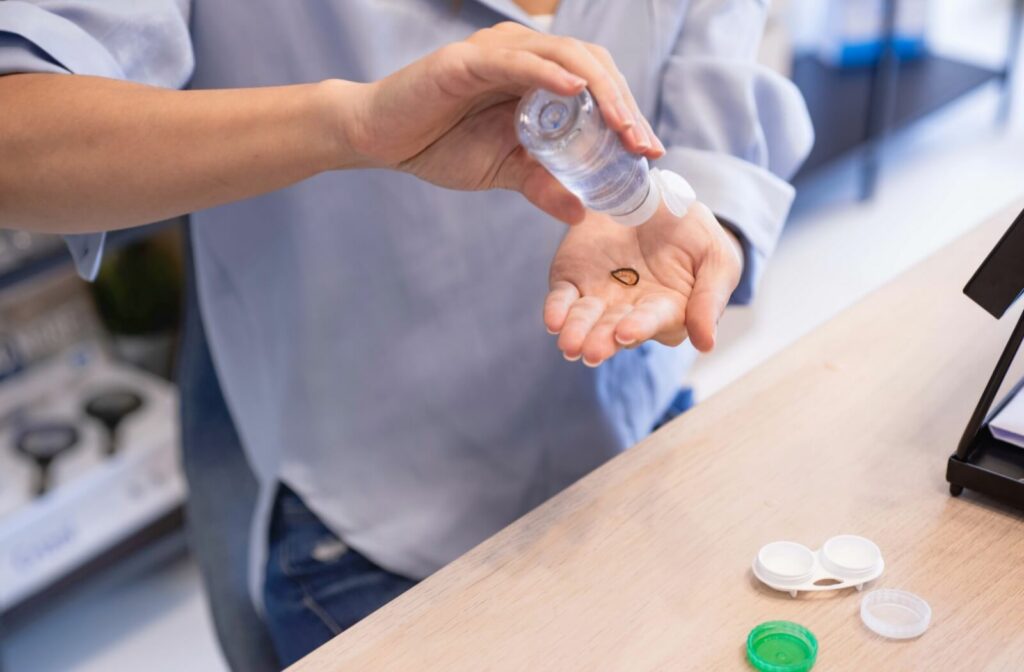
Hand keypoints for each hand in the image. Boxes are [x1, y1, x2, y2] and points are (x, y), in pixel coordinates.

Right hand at [339, 22, 663, 223]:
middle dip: (624, 106)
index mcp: (536, 77)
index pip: (596, 85)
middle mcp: (523, 55)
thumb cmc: (440, 145)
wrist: (380, 138)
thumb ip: (543, 184)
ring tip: (623, 128)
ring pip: (564, 57)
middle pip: (591, 66)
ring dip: (600, 92)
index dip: (628, 113)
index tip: (650, 152)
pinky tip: (573, 91)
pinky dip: (548, 73)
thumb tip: (582, 212)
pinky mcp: (466, 61)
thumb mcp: (504, 170)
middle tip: (645, 146)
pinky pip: (516, 62)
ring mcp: (496, 52)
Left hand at [544, 202, 742, 365]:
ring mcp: (599, 299)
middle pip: (615, 329)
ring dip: (577, 332)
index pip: (654, 321)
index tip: (626, 332)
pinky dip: (556, 310)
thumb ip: (710, 299)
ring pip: (586, 320)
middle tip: (591, 350)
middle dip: (603, 340)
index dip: (640, 326)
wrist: (652, 197)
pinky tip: (553, 321)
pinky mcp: (573, 282)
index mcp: (668, 310)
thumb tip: (706, 344)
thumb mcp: (715, 257)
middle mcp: (631, 312)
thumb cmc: (693, 232)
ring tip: (569, 343)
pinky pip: (562, 299)